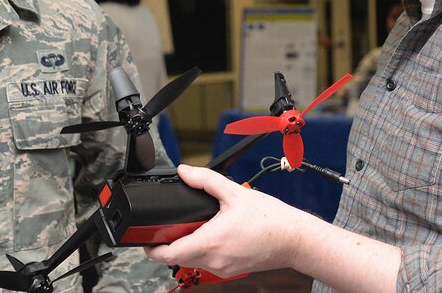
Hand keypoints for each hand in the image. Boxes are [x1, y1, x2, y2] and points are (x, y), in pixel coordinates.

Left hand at [144, 164, 312, 277]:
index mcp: (210, 242)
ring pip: (194, 260)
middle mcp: (214, 260)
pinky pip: (209, 262)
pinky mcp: (231, 270)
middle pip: (179, 258)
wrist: (294, 238)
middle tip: (172, 226)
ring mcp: (223, 268)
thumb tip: (185, 171)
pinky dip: (205, 250)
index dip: (153, 249)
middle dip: (172, 243)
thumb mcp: (233, 193)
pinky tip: (216, 234)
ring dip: (190, 246)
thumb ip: (205, 180)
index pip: (169, 254)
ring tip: (199, 226)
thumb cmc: (270, 219)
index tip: (147, 240)